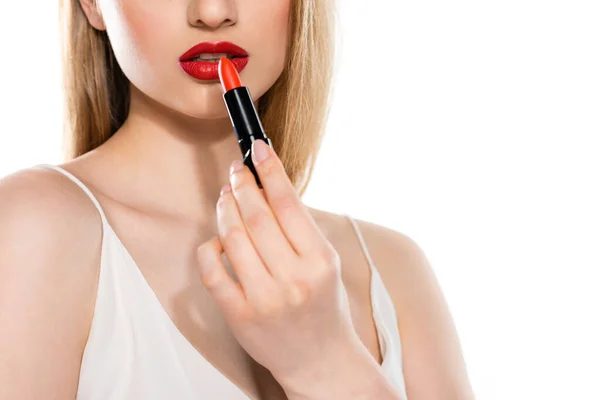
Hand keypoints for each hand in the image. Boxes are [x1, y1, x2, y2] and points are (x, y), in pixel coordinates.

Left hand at [196, 139, 360, 388]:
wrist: (320, 359)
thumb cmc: (323, 305)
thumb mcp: (325, 262)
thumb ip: (300, 228)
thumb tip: (267, 186)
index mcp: (319, 260)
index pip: (288, 204)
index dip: (270, 171)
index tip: (258, 149)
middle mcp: (293, 279)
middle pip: (257, 216)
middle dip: (242, 186)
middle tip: (236, 172)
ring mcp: (263, 299)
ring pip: (232, 237)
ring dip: (225, 209)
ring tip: (226, 197)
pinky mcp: (238, 315)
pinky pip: (212, 270)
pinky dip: (209, 247)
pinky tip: (217, 239)